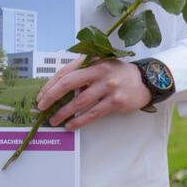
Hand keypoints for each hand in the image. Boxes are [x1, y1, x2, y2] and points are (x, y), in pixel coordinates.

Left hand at [36, 58, 150, 129]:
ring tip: (54, 120)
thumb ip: (81, 72)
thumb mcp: (99, 64)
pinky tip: (70, 125)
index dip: (50, 85)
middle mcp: (99, 71)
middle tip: (41, 107)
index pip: (65, 72)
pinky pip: (93, 113)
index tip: (41, 96)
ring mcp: (109, 87)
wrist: (146, 80)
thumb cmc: (117, 73)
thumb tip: (56, 88)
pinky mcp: (116, 102)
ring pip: (79, 102)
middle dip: (51, 97)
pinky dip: (79, 121)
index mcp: (92, 61)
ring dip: (63, 112)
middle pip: (68, 84)